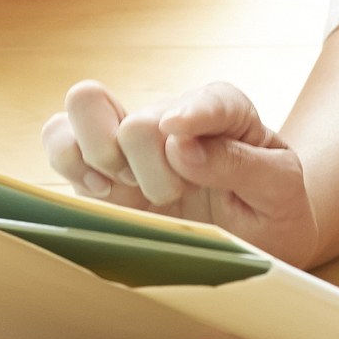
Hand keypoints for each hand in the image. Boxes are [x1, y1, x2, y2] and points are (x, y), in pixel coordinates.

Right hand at [43, 79, 320, 263]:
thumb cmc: (271, 206)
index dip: (192, 117)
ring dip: (106, 161)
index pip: (210, 101)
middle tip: (178, 195)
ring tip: (134, 188)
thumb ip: (239, 164)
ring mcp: (131, 138)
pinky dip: (71, 163)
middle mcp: (173, 116)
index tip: (179, 138)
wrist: (253, 237)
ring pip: (85, 108)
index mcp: (226, 111)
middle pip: (139, 124)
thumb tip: (181, 145)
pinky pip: (60, 140)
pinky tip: (103, 191)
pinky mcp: (98, 165)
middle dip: (153, 172)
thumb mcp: (279, 188)